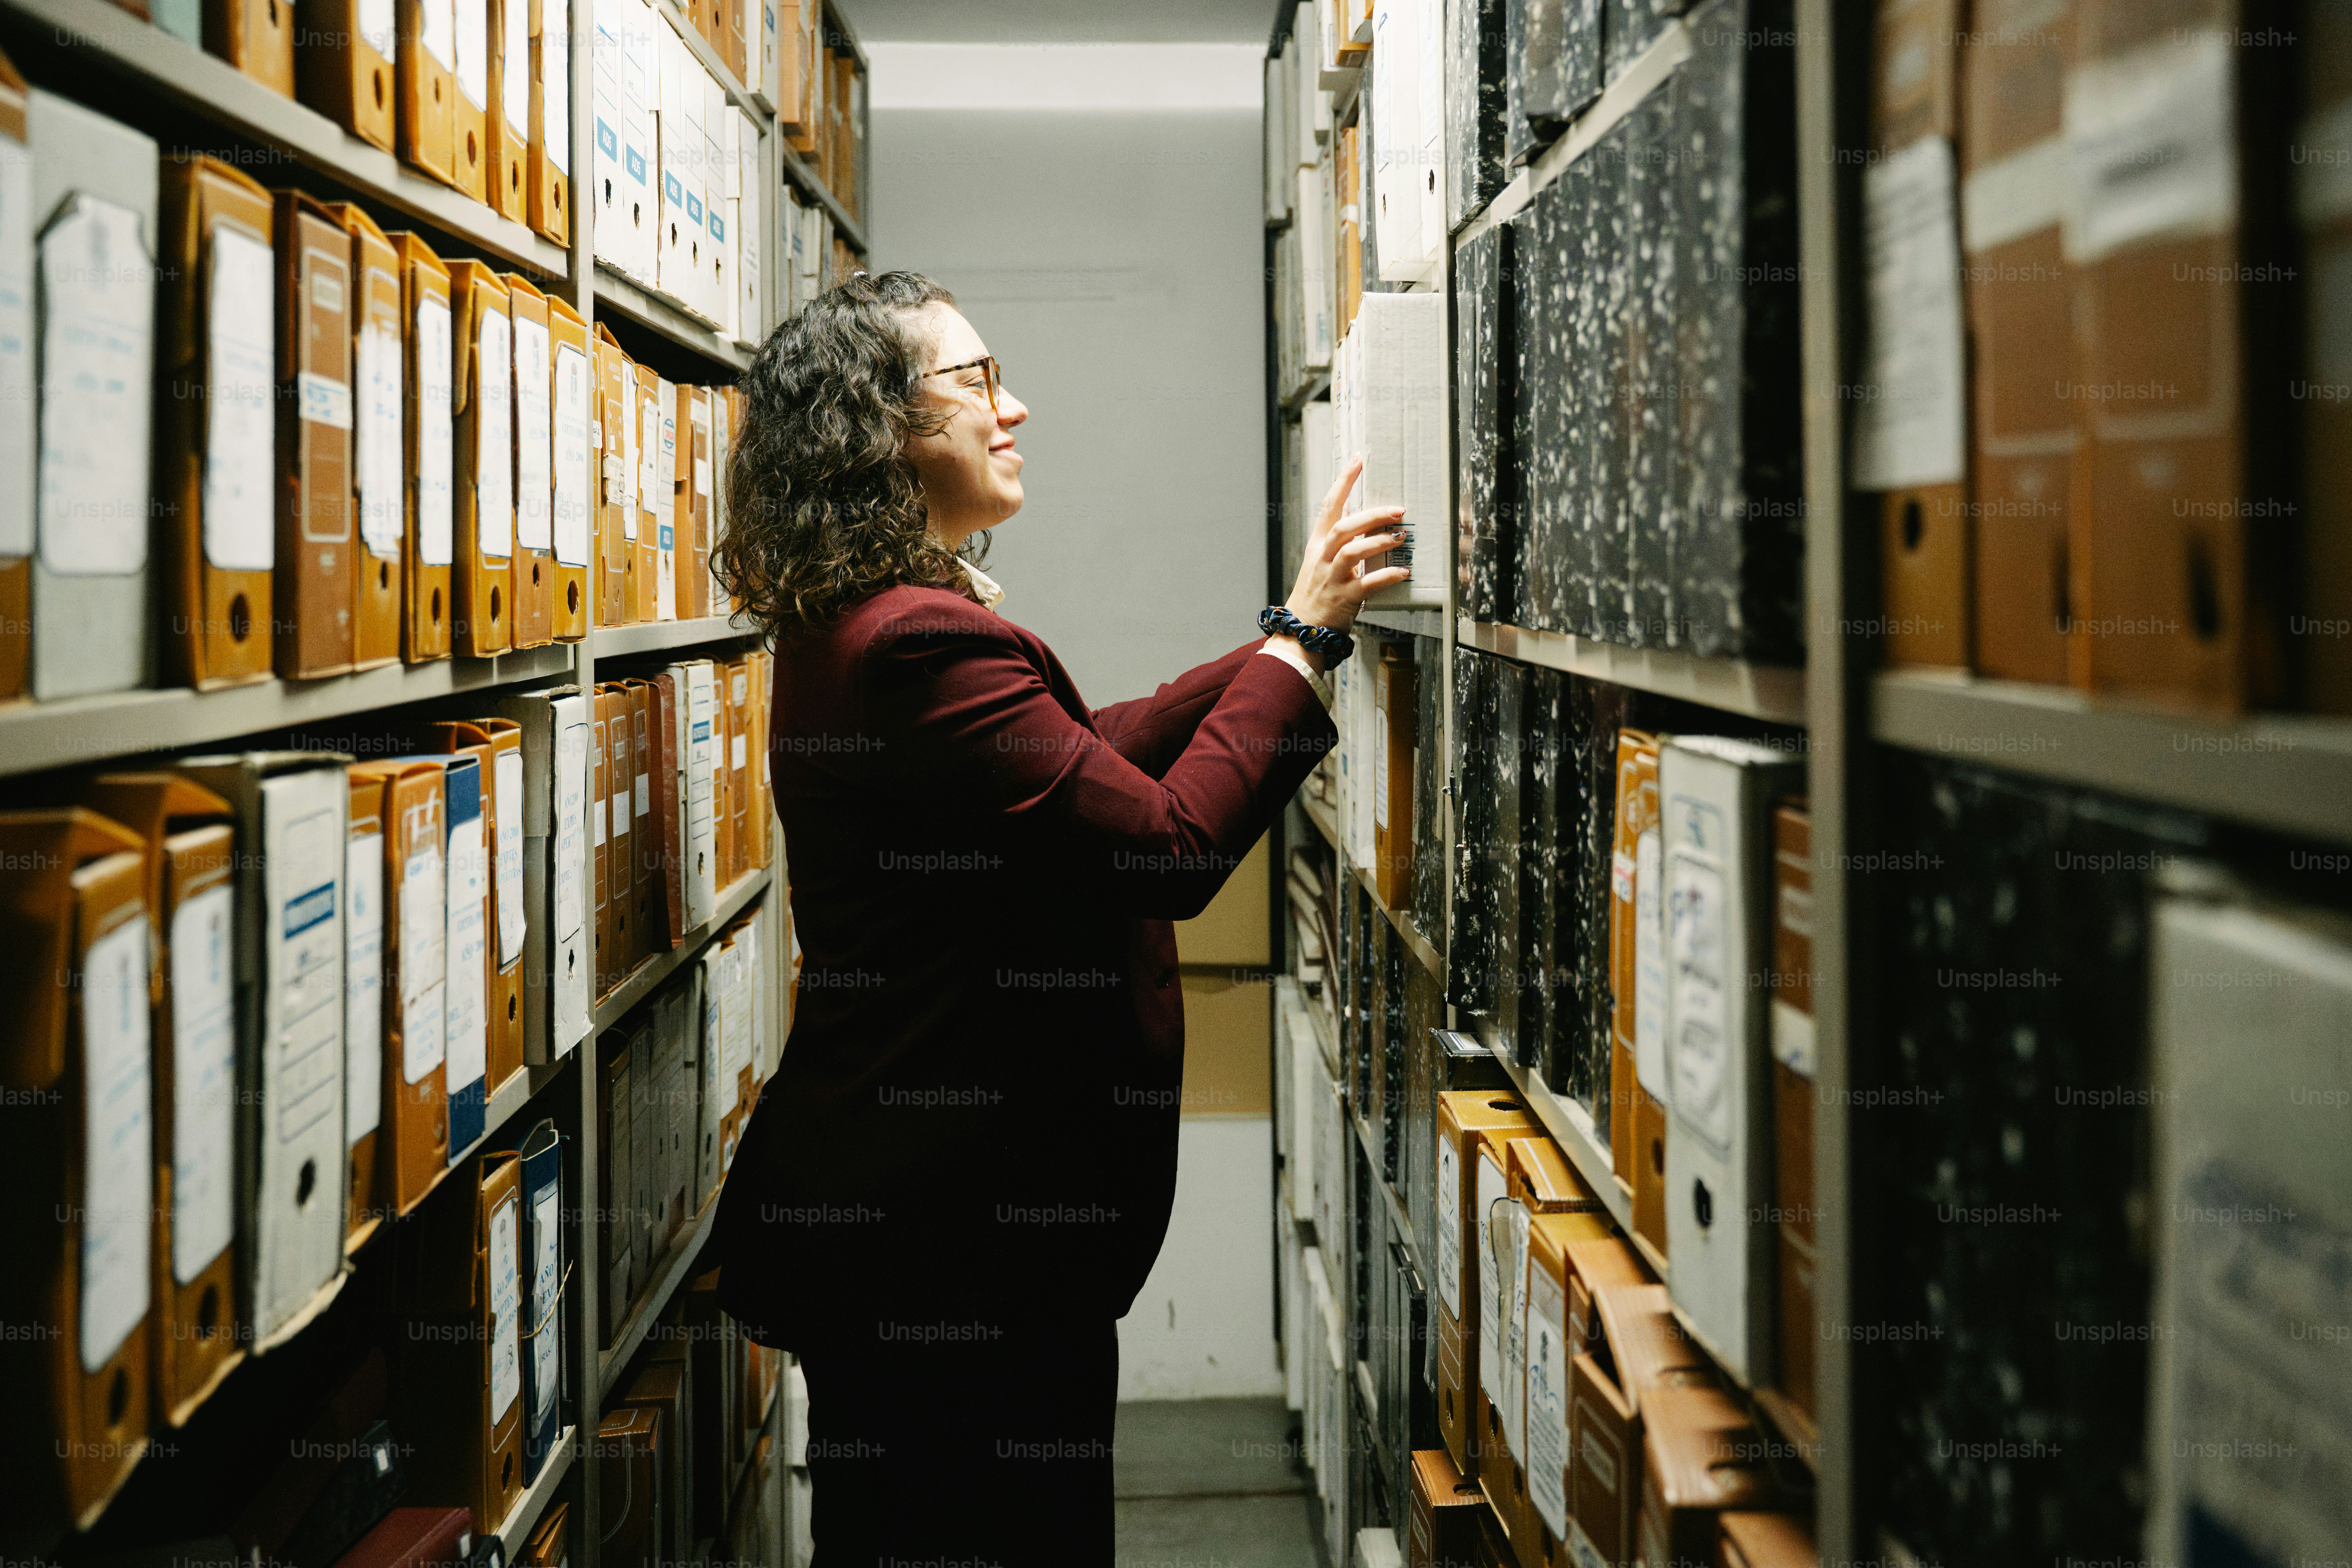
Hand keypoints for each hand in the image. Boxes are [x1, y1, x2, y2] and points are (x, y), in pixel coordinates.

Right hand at [1286, 455, 1409, 633]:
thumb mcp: (1320, 558)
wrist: (1302, 628)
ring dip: (1379, 541)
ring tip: (1402, 535)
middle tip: (1398, 509)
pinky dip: (1386, 576)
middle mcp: (1323, 558)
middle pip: (1344, 527)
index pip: (1329, 507)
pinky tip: (1403, 571)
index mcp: (1318, 545)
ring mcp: (1332, 578)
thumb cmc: (1316, 591)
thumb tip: (1348, 504)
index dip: (1343, 482)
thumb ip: (1334, 533)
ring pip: (1353, 552)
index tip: (1357, 461)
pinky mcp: (1344, 598)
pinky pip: (1368, 584)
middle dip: (1371, 515)